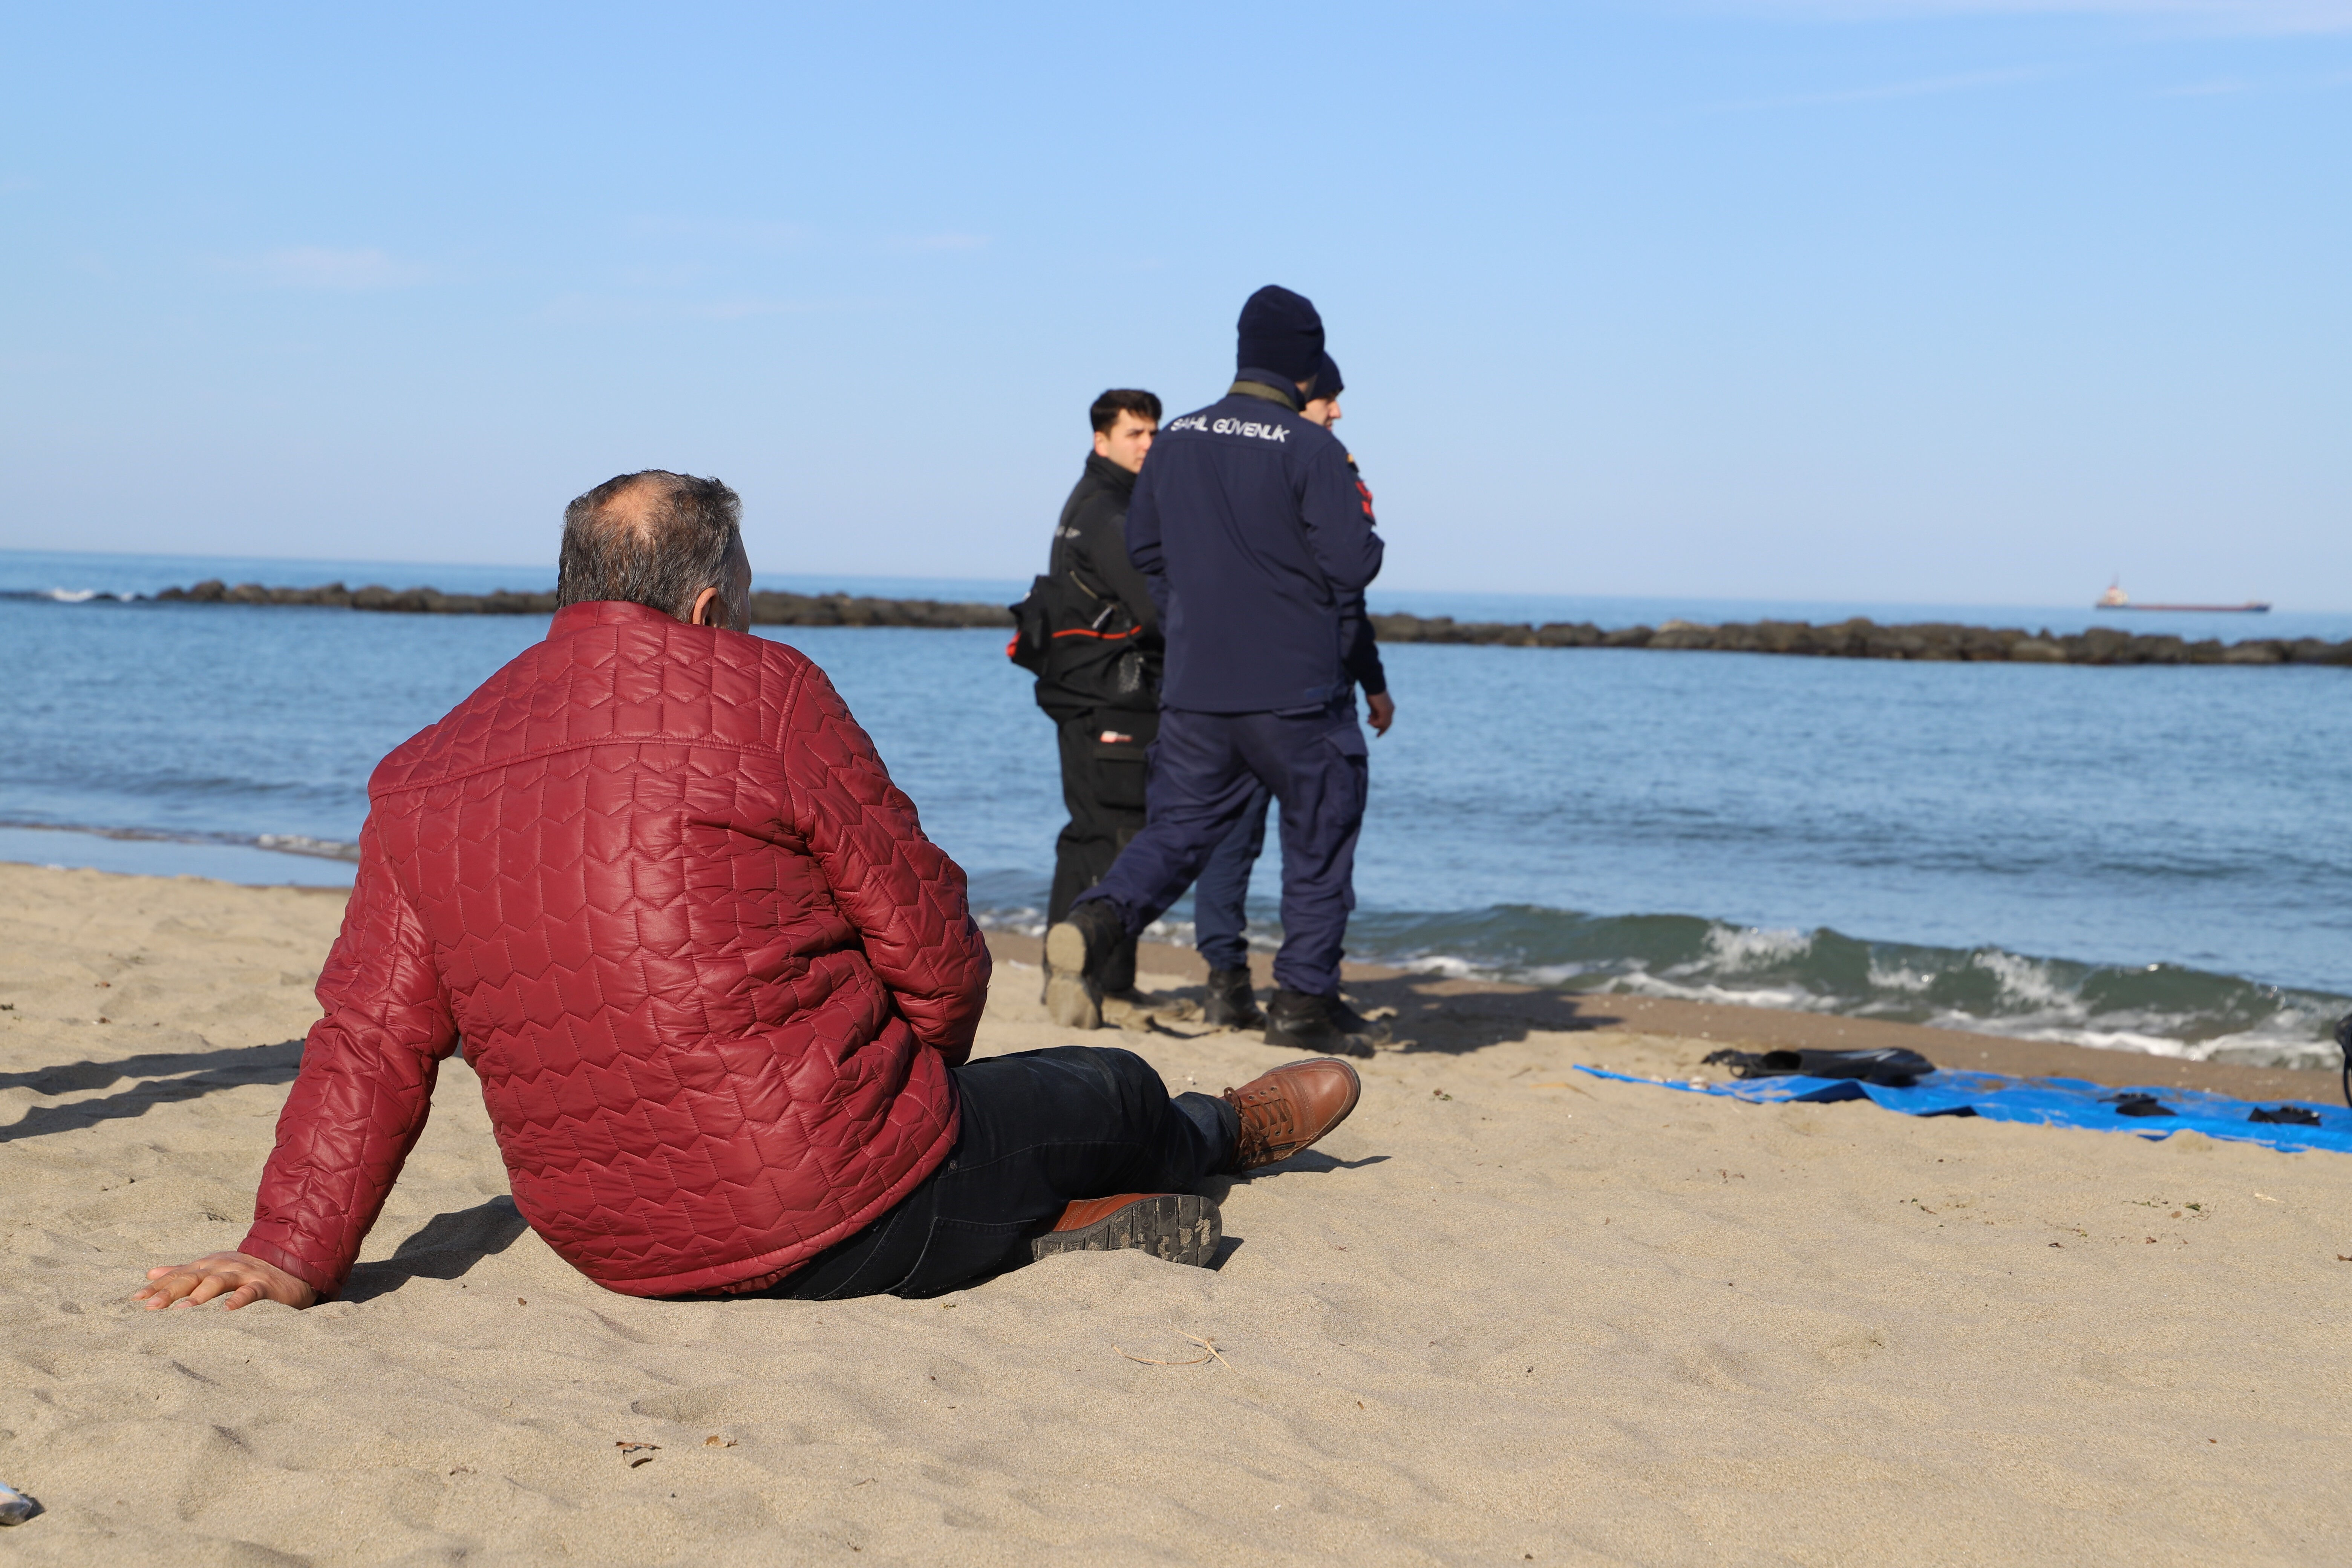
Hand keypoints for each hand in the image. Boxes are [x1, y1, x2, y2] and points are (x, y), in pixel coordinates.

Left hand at [133, 1251, 316, 1311]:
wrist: (291, 1266)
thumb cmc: (246, 1273)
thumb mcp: (213, 1268)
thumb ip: (183, 1272)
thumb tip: (150, 1272)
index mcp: (208, 1265)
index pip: (178, 1275)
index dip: (157, 1286)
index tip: (136, 1300)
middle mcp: (222, 1266)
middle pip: (192, 1278)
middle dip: (170, 1292)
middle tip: (150, 1308)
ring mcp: (243, 1274)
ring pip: (218, 1282)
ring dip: (199, 1295)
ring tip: (181, 1311)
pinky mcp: (264, 1285)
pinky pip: (250, 1292)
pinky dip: (239, 1300)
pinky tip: (227, 1311)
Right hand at [1366, 692, 1395, 736]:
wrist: (1373, 685)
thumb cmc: (1372, 693)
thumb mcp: (1373, 705)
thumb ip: (1374, 713)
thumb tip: (1372, 719)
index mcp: (1390, 708)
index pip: (1388, 721)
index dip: (1383, 728)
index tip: (1378, 734)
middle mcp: (1391, 710)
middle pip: (1386, 725)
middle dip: (1379, 729)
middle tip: (1374, 731)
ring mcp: (1389, 711)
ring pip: (1383, 725)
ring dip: (1374, 724)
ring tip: (1368, 719)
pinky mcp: (1385, 711)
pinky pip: (1380, 722)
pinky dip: (1374, 723)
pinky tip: (1369, 719)